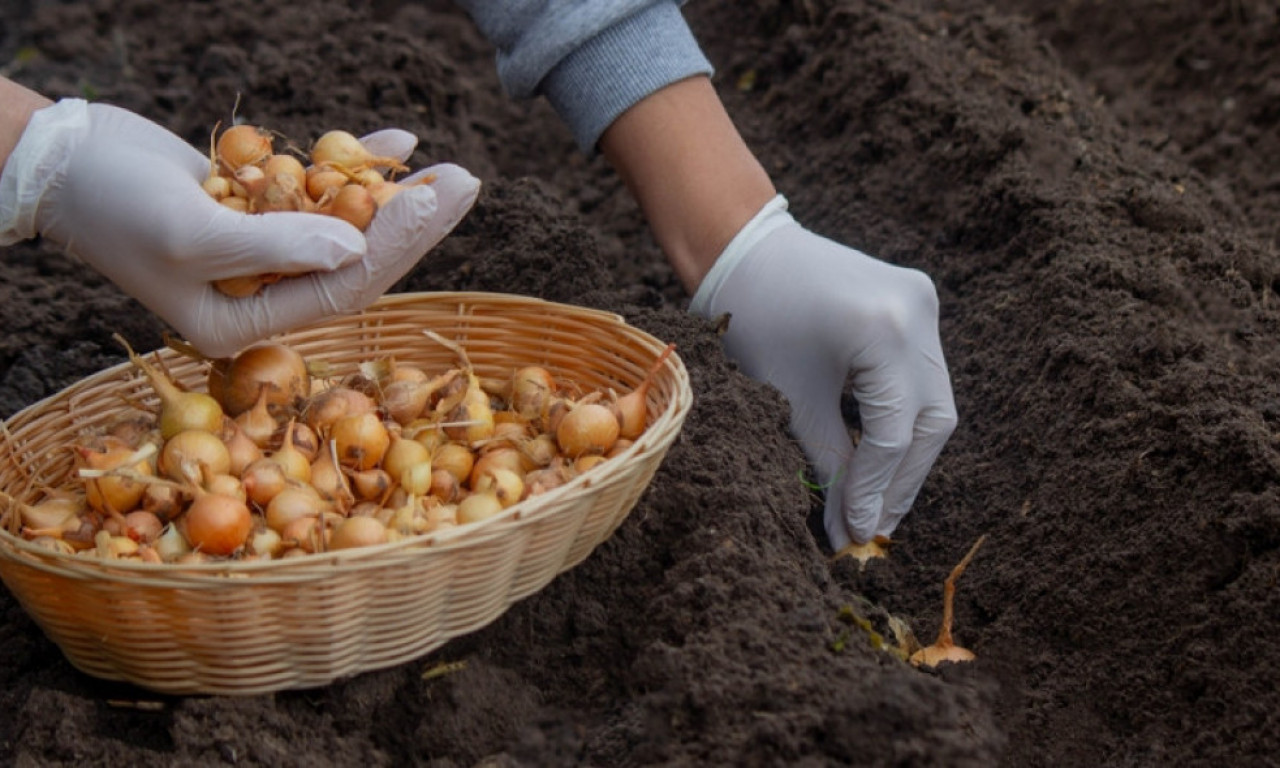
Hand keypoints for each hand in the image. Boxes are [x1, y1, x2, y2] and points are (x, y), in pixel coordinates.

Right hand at [0, 99, 479, 356]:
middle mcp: (260, 294)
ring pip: (345, 227)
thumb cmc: (111, 205)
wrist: (55, 158)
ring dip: (394, 197)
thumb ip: (275, 245)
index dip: (394, 248)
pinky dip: (351, 168)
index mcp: (242, 322)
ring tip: (449, 171)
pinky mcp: (257, 209)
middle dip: (413, 225)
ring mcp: (262, 252)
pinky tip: (397, 147)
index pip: (340, 291)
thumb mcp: (190, 232)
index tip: (436, 203)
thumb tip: (359, 251)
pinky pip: (318, 193)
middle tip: (467, 185)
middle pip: (356, 261)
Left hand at [690, 196, 956, 548]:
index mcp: (886, 331)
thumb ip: (827, 466)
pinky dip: (903, 415)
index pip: (894, 432)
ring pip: (935, 400)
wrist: (745, 252)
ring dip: (908, 453)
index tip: (854, 533)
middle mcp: (919, 312)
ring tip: (877, 500)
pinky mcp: (917, 300)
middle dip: (903, 479)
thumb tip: (846, 531)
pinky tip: (879, 452)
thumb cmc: (755, 322)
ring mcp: (923, 302)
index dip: (875, 489)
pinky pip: (922, 373)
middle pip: (932, 420)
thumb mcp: (789, 401)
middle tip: (873, 526)